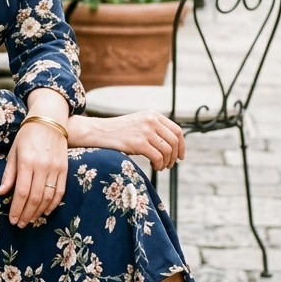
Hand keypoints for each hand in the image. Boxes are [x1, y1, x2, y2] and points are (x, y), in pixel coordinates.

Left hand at [0, 121, 68, 227]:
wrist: (50, 119)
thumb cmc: (27, 135)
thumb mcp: (13, 152)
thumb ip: (8, 174)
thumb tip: (0, 193)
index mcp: (26, 162)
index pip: (21, 192)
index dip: (17, 209)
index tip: (12, 220)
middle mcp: (42, 166)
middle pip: (35, 198)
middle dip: (26, 214)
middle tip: (20, 224)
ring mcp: (55, 168)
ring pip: (48, 197)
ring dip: (38, 212)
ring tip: (31, 220)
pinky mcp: (64, 169)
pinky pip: (60, 191)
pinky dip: (53, 204)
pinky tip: (45, 211)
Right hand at [68, 111, 184, 170]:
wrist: (98, 132)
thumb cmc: (118, 131)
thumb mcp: (139, 123)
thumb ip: (154, 128)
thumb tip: (173, 145)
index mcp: (153, 115)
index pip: (177, 130)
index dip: (182, 145)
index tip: (180, 157)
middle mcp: (151, 120)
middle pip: (174, 141)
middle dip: (175, 156)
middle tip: (169, 165)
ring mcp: (145, 131)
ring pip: (167, 151)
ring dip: (166, 162)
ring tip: (159, 167)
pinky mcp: (138, 143)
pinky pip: (158, 157)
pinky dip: (159, 165)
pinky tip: (153, 167)